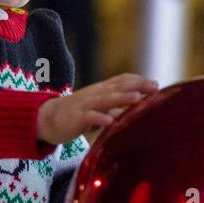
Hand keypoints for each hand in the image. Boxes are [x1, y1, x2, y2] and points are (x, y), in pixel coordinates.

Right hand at [37, 73, 157, 145]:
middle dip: (136, 86)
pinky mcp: (75, 118)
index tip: (155, 84)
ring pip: (105, 100)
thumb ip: (118, 108)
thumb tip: (140, 109)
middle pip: (117, 87)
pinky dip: (99, 118)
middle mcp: (95, 94)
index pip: (121, 80)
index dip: (138, 81)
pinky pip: (88, 117)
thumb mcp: (100, 109)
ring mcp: (85, 105)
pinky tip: (110, 122)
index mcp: (101, 90)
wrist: (48, 119)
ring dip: (121, 98)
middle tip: (155, 87)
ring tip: (137, 99)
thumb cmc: (79, 114)